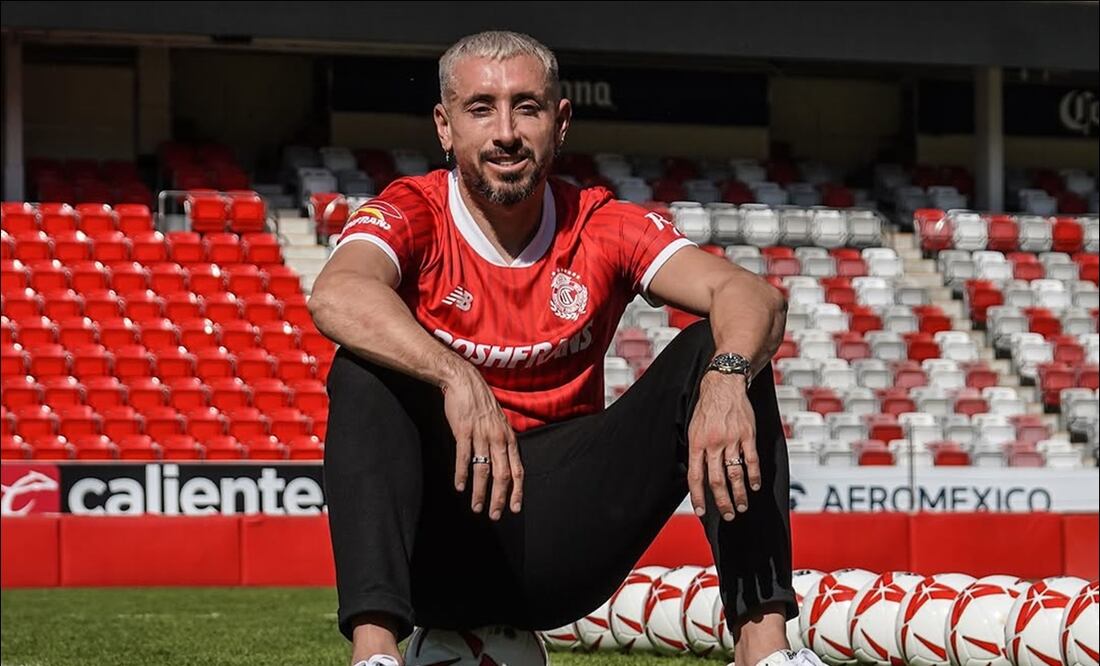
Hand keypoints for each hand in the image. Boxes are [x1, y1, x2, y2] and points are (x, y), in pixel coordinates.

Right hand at [442, 366, 523, 519]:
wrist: (465, 382)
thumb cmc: (481, 404)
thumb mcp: (499, 423)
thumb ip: (502, 443)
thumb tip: (504, 464)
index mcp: (509, 438)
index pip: (518, 470)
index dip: (517, 491)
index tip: (514, 508)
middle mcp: (498, 438)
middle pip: (502, 475)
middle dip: (499, 498)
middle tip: (494, 515)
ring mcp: (481, 435)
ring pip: (483, 470)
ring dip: (480, 492)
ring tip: (476, 507)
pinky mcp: (464, 431)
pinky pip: (464, 457)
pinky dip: (461, 474)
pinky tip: (459, 486)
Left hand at [687, 373, 760, 520]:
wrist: (723, 385)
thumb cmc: (707, 408)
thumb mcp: (693, 429)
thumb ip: (696, 452)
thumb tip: (697, 476)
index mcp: (697, 443)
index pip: (695, 477)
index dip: (698, 497)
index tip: (701, 512)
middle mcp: (713, 443)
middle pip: (716, 480)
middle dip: (722, 501)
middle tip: (727, 515)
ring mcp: (731, 439)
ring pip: (735, 473)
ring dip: (739, 493)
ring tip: (741, 506)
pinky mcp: (747, 435)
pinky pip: (751, 459)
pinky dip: (753, 475)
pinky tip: (754, 486)